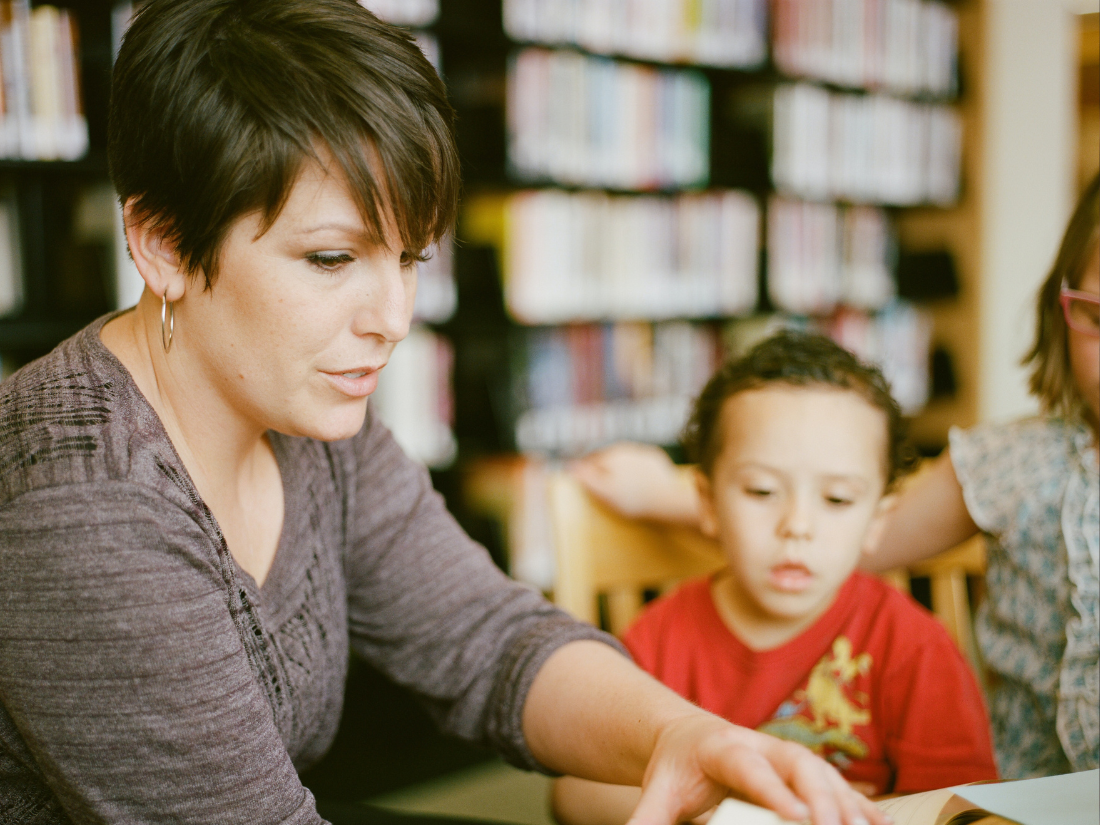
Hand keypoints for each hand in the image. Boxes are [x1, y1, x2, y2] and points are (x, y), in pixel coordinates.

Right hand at [570, 442, 699, 525]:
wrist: (666, 499)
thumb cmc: (632, 499)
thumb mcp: (604, 492)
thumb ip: (586, 478)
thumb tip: (570, 466)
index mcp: (610, 456)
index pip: (589, 461)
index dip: (584, 472)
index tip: (583, 483)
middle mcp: (625, 448)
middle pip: (607, 458)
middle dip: (602, 468)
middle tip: (601, 486)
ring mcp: (642, 452)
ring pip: (624, 458)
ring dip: (619, 467)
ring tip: (619, 484)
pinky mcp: (656, 459)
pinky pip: (641, 462)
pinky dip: (637, 469)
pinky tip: (637, 481)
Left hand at [630, 714, 887, 824]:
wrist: (688, 736)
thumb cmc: (674, 769)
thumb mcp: (656, 793)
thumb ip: (646, 820)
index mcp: (722, 748)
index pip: (751, 768)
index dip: (776, 792)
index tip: (800, 819)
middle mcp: (761, 745)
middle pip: (798, 766)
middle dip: (821, 798)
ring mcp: (786, 754)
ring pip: (824, 774)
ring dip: (847, 803)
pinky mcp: (802, 769)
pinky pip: (837, 784)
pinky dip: (859, 804)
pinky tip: (880, 824)